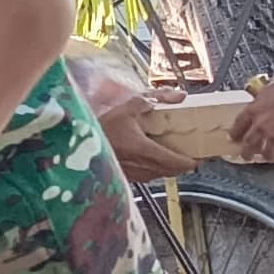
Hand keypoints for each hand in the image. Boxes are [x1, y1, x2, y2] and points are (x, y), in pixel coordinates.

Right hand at [70, 56, 199, 185]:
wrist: (74, 144)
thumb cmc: (100, 125)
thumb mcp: (127, 106)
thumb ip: (155, 99)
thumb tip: (179, 96)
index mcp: (144, 150)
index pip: (176, 162)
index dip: (191, 161)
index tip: (200, 157)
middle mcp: (140, 166)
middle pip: (171, 171)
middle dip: (183, 165)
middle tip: (190, 154)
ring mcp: (132, 174)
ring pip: (159, 175)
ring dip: (168, 167)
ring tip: (172, 154)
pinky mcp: (124, 177)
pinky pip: (147, 176)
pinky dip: (154, 169)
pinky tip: (151, 157)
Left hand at [229, 65, 273, 160]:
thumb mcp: (270, 87)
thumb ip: (263, 98)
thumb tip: (261, 100)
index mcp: (254, 110)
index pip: (238, 126)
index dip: (235, 134)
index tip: (235, 138)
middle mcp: (262, 125)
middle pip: (248, 144)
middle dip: (246, 152)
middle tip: (247, 156)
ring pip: (267, 153)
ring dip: (268, 156)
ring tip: (270, 156)